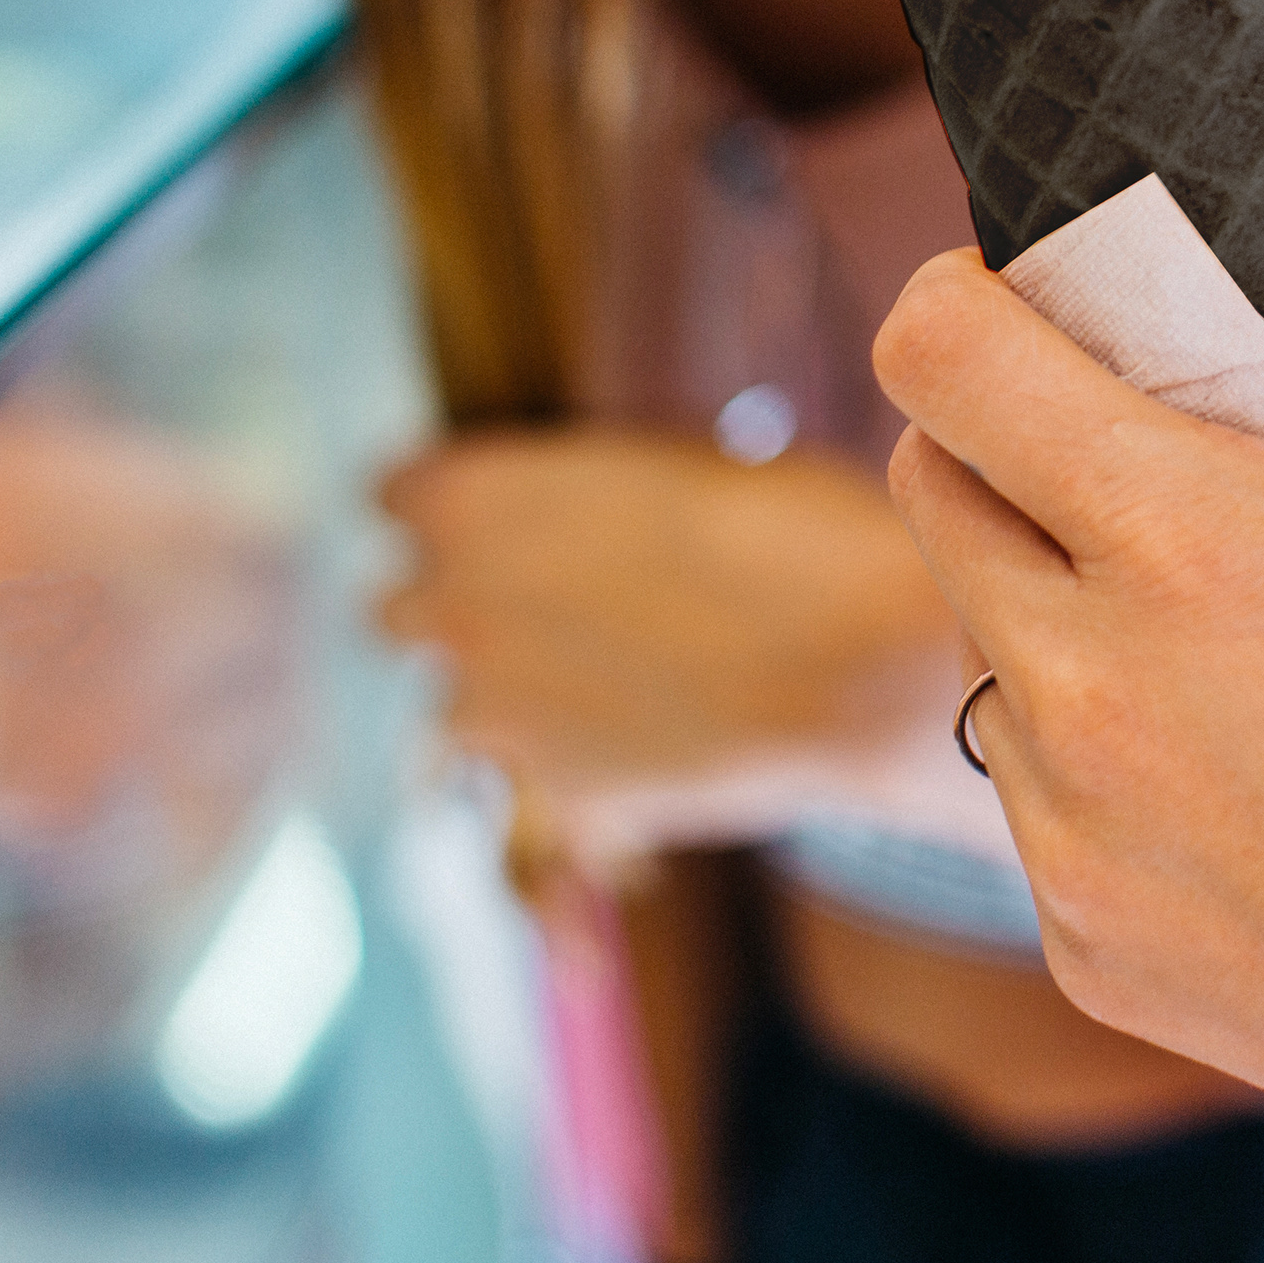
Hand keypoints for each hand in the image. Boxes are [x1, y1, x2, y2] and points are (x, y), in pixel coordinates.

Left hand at [378, 432, 964, 863]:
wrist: (868, 664)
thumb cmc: (797, 532)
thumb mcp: (678, 469)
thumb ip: (581, 496)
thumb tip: (569, 518)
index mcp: (474, 496)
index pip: (395, 494)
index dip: (452, 504)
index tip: (501, 515)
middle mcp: (452, 604)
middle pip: (399, 607)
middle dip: (463, 600)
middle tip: (559, 597)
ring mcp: (492, 713)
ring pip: (461, 702)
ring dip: (515, 689)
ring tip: (625, 672)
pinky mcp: (548, 794)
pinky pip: (537, 770)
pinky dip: (579, 755)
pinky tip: (663, 727)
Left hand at [877, 257, 1263, 1185]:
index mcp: (1191, 545)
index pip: (945, 365)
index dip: (959, 306)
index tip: (1009, 306)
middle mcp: (1090, 690)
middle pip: (932, 496)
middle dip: (1002, 448)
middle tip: (1127, 462)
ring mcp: (1073, 840)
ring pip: (996, 661)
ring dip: (1069, 624)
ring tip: (1240, 666)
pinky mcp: (1087, 953)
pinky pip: (1051, 813)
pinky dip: (1120, 775)